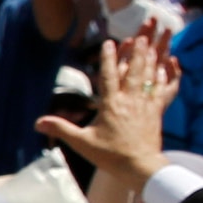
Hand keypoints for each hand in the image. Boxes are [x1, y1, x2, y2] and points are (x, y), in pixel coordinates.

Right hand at [36, 29, 173, 186]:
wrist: (141, 167)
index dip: (108, 58)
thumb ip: (61, 128)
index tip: (109, 42)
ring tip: (151, 44)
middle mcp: (130, 101)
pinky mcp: (156, 113)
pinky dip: (163, 77)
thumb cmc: (111, 155)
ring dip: (150, 59)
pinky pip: (161, 90)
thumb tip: (37, 123)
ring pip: (148, 77)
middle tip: (139, 35)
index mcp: (111, 105)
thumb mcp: (82, 143)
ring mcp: (145, 105)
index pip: (109, 76)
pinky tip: (165, 68)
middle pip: (134, 70)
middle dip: (136, 51)